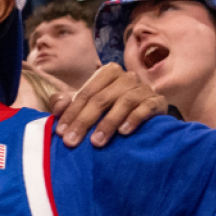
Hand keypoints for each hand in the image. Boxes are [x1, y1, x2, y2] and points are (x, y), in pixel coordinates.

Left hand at [48, 63, 166, 147]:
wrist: (147, 113)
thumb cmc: (110, 108)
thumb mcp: (86, 103)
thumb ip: (67, 102)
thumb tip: (57, 106)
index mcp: (108, 73)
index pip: (86, 93)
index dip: (71, 113)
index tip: (61, 133)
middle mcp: (127, 77)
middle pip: (101, 98)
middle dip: (84, 121)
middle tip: (72, 142)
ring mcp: (144, 88)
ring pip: (124, 102)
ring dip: (108, 123)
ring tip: (96, 142)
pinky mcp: (158, 101)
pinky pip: (146, 108)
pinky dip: (134, 119)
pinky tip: (124, 132)